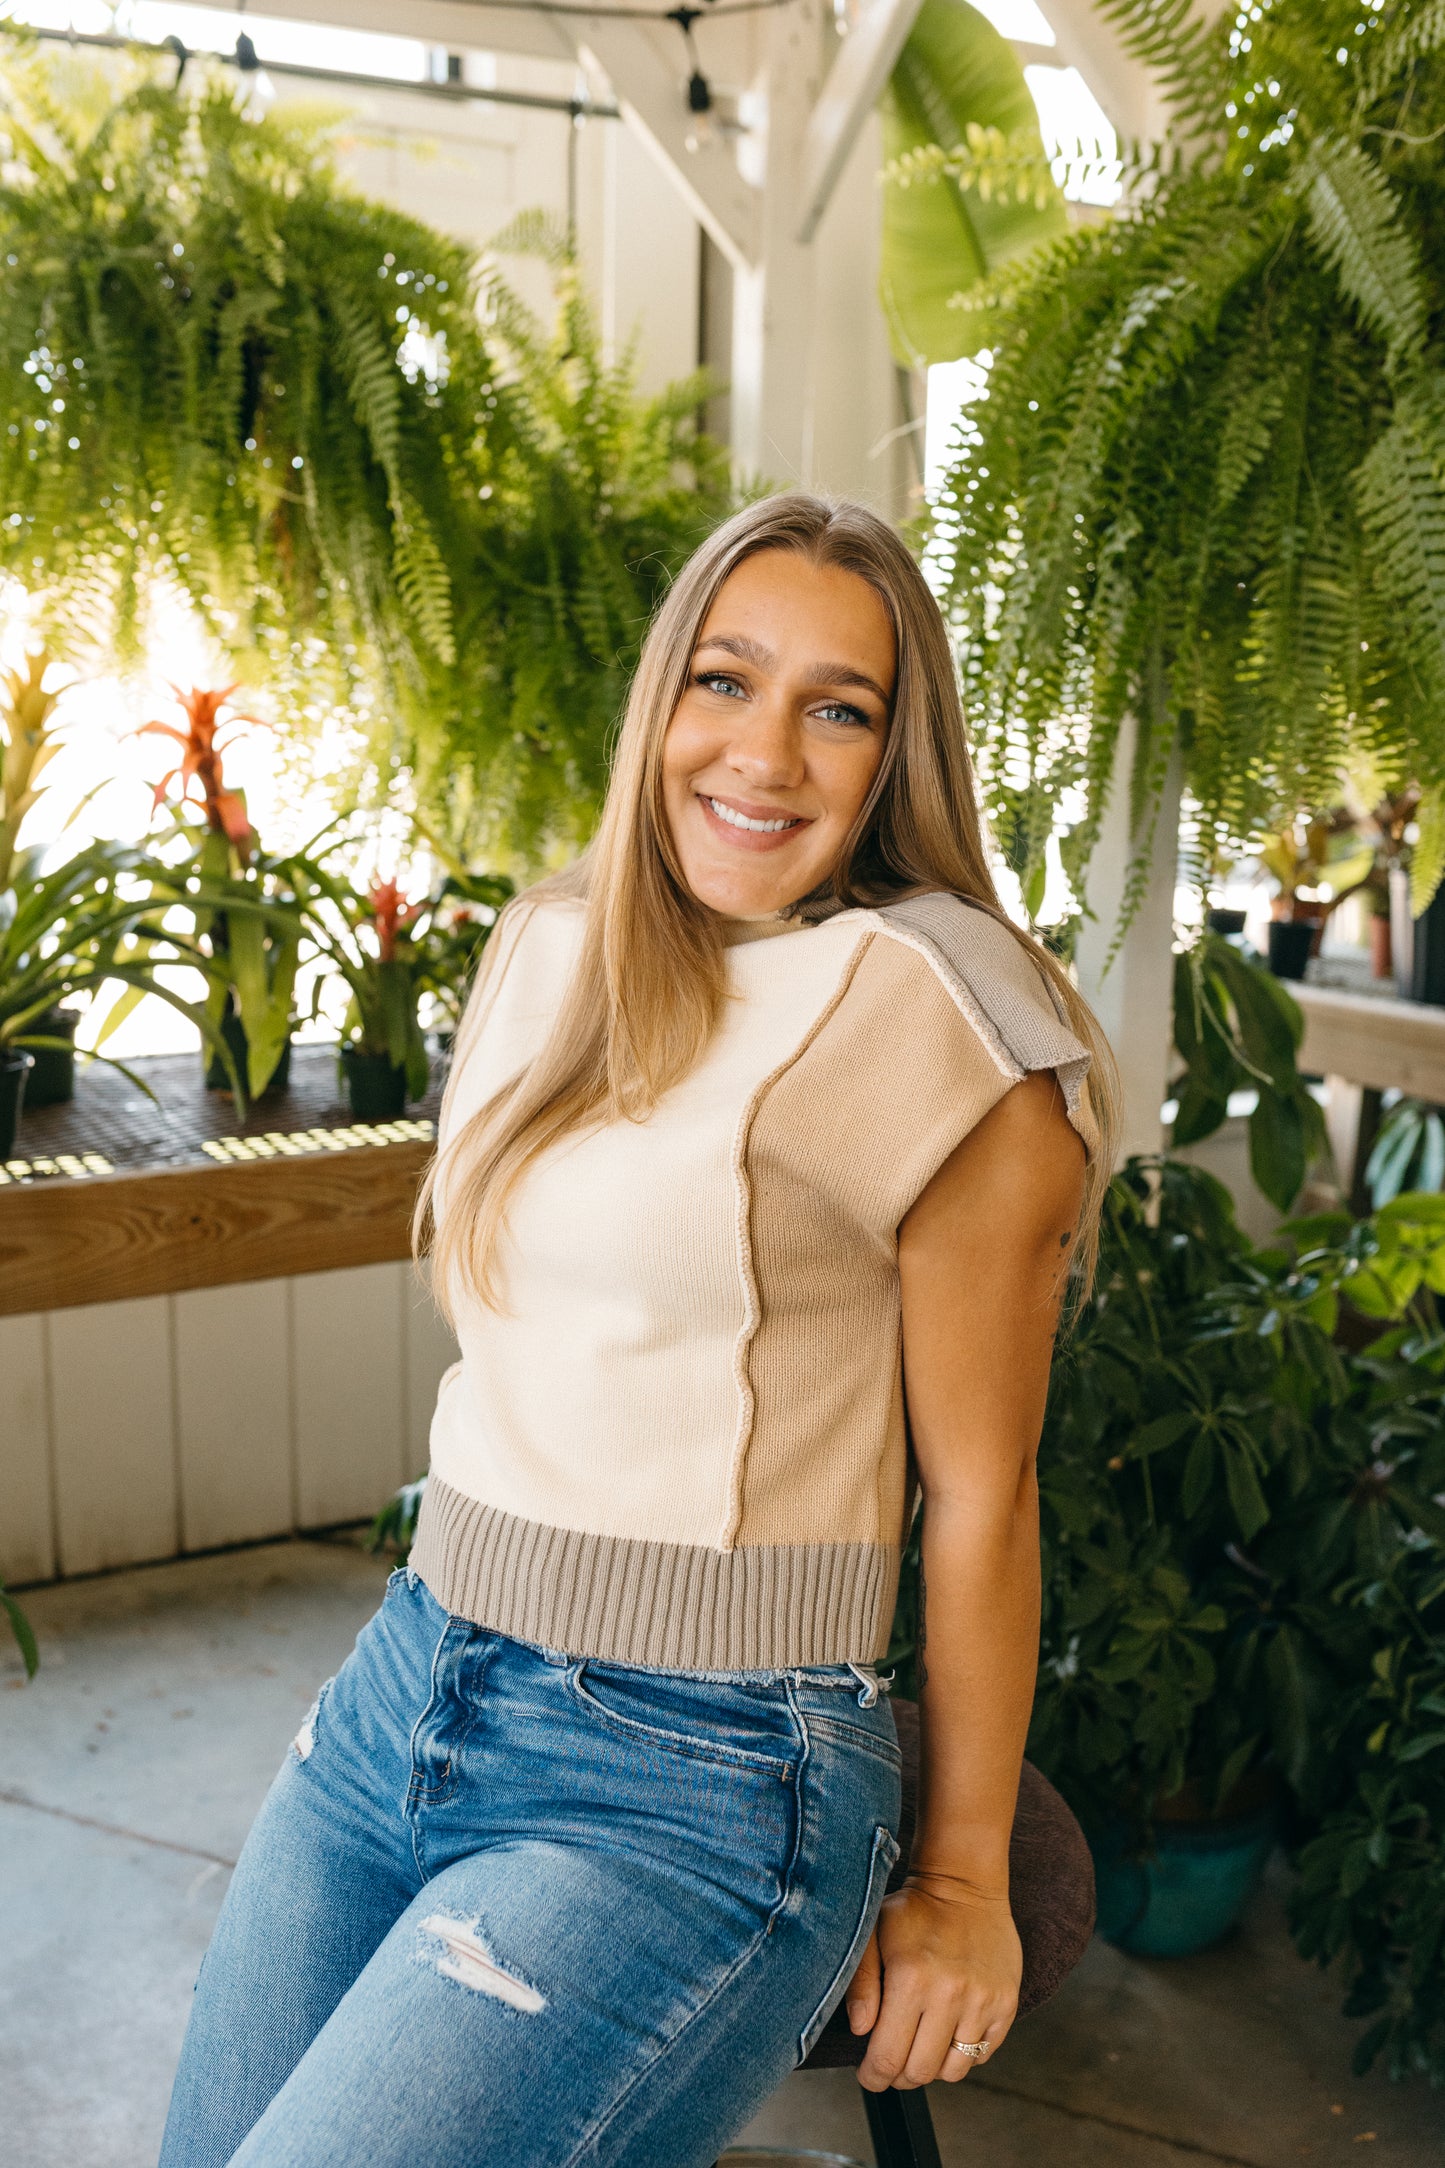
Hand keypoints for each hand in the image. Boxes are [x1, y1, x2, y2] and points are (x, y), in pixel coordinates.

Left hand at [845, 1874, 1021, 2091]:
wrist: (965, 1885)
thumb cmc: (912, 1911)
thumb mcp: (872, 1934)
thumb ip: (860, 1983)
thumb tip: (861, 2030)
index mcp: (911, 1978)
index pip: (888, 2057)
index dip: (873, 2076)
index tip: (868, 2074)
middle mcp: (950, 1994)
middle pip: (920, 2072)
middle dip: (899, 2076)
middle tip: (891, 2061)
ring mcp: (983, 2001)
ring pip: (954, 2070)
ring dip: (932, 2067)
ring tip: (920, 2046)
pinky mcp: (1007, 2003)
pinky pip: (983, 2054)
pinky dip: (963, 2054)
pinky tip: (948, 2032)